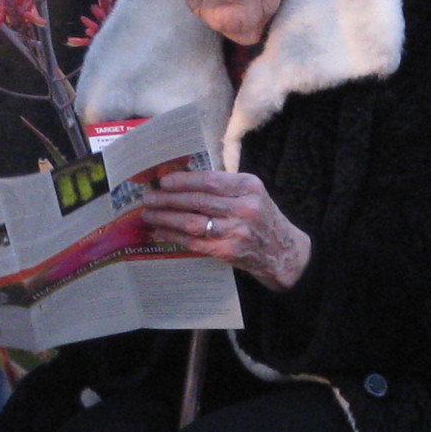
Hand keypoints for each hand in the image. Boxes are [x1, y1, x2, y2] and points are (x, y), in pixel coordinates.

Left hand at [141, 169, 311, 290]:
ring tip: (148, 213)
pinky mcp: (227, 251)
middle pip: (197, 201)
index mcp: (249, 187)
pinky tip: (161, 231)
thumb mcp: (252, 192)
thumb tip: (183, 180)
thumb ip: (225, 185)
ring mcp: (235, 231)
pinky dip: (174, 236)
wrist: (282, 251)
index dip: (183, 180)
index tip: (163, 181)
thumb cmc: (262, 216)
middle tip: (149, 197)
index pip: (210, 181)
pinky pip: (193, 242)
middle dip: (168, 199)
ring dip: (165, 218)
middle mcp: (243, 208)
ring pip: (192, 222)